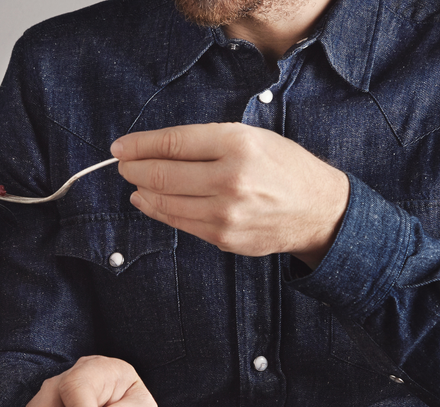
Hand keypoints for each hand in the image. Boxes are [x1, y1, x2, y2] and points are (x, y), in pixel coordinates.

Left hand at [110, 123, 349, 267]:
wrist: (319, 210)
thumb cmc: (284, 167)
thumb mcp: (253, 137)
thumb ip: (207, 141)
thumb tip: (159, 147)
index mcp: (237, 144)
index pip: (173, 142)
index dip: (139, 145)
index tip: (120, 147)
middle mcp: (229, 178)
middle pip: (162, 174)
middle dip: (134, 168)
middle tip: (123, 164)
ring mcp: (225, 212)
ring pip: (164, 201)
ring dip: (142, 191)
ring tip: (134, 182)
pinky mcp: (223, 237)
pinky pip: (179, 222)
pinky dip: (157, 210)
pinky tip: (148, 201)